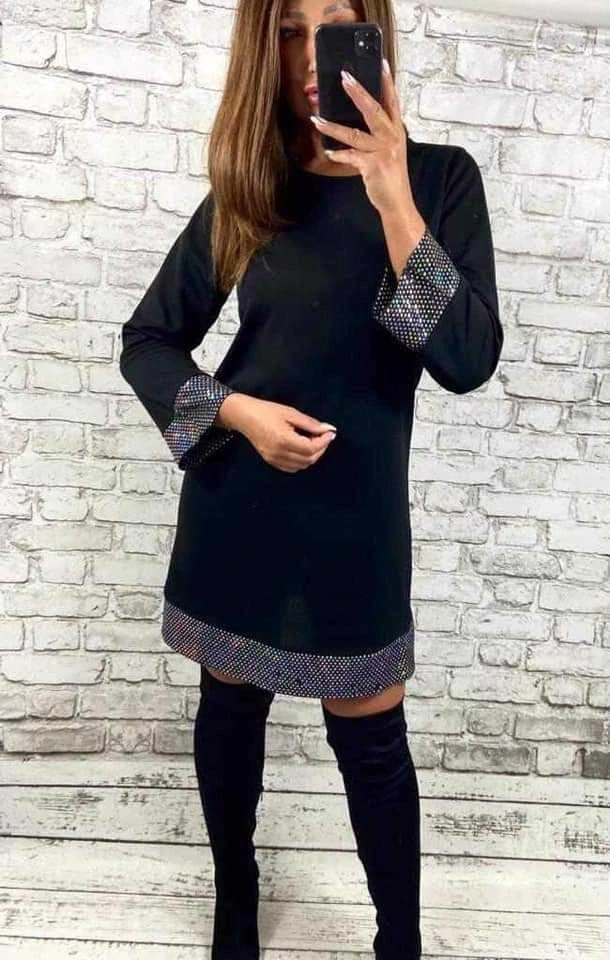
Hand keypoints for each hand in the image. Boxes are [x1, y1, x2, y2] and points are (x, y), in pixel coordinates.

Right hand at [231, 395, 336, 473]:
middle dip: (321, 448)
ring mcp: (274, 459)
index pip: (311, 448)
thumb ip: (310, 423)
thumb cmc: (266, 411)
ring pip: (302, 465)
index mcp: (283, 440)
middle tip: (323, 436)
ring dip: (312, 455)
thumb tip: (327, 429)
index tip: (330, 432)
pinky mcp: (271, 461)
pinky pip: (292, 467)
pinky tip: (302, 448)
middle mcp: (279, 453)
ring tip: (313, 441)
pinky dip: (302, 461)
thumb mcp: (290, 413)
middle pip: (309, 459)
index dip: (324, 441)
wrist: (244, 416)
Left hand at [310, 60, 413, 215]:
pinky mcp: (372, 166)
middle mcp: (392, 138)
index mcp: (396, 132)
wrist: (398, 203)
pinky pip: (350, 156)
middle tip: (345, 77)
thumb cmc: (391, 177)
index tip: (382, 63)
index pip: (392, 102)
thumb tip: (359, 124)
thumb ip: (379, 136)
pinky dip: (338, 154)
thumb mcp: (390, 152)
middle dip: (358, 92)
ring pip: (354, 134)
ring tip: (316, 119)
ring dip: (332, 127)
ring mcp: (383, 151)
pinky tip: (328, 152)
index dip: (387, 82)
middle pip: (373, 109)